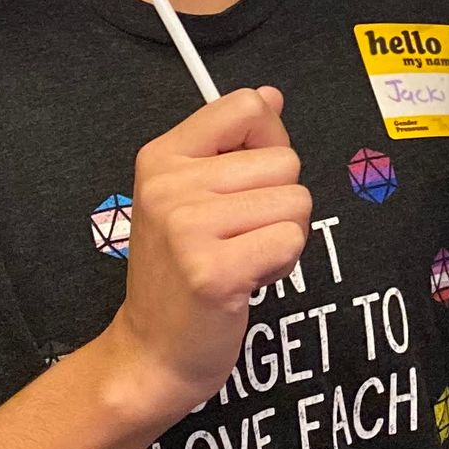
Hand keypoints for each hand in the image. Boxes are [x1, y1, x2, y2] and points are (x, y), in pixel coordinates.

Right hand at [100, 87, 309, 426]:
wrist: (152, 352)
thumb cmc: (182, 270)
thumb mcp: (192, 194)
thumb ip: (233, 143)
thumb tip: (273, 95)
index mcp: (162, 157)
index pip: (247, 107)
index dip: (268, 141)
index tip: (245, 181)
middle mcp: (169, 186)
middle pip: (284, 160)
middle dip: (278, 202)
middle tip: (238, 237)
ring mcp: (188, 229)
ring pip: (296, 202)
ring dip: (282, 235)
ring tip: (241, 257)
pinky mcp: (213, 271)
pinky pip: (291, 240)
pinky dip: (281, 263)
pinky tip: (246, 280)